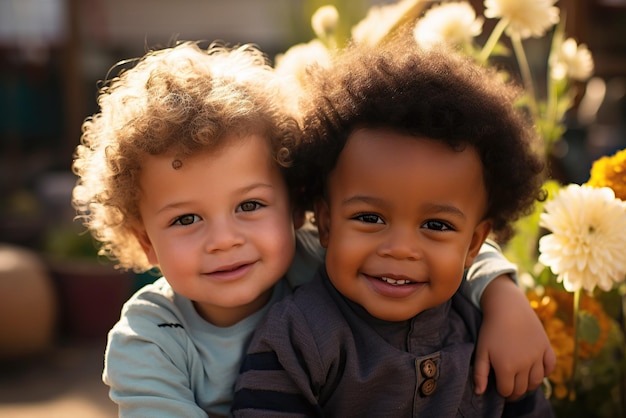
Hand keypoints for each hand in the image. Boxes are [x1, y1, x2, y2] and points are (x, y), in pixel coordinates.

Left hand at [473, 275, 555, 399]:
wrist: (508, 307)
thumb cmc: (491, 329)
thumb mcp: (481, 350)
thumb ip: (480, 373)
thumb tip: (479, 393)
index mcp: (506, 367)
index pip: (507, 391)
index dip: (503, 392)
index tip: (500, 388)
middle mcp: (524, 365)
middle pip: (522, 388)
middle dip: (515, 392)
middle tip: (510, 389)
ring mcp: (537, 356)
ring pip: (537, 381)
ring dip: (529, 385)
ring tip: (522, 382)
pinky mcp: (546, 347)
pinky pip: (550, 367)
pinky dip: (545, 372)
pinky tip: (537, 371)